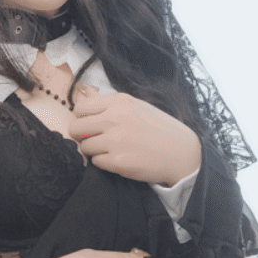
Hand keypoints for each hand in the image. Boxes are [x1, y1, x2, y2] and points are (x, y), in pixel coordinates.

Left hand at [69, 89, 201, 185]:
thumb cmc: (159, 129)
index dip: (82, 118)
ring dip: (93, 150)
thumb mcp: (137, 107)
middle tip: (95, 139)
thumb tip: (83, 95)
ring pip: (84, 147)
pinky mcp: (117, 162)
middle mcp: (115, 119)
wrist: (182, 153)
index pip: (80, 108)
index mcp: (119, 102)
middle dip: (81, 135)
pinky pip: (95, 162)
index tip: (90, 124)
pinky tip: (119, 159)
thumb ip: (110, 104)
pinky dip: (103, 163)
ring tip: (111, 150)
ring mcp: (115, 141)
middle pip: (75, 128)